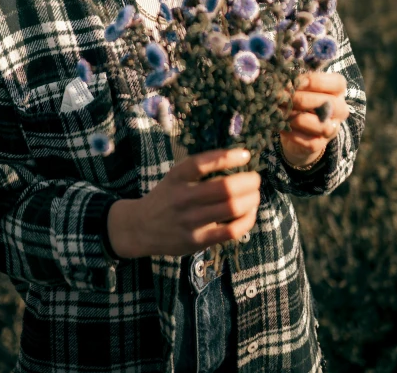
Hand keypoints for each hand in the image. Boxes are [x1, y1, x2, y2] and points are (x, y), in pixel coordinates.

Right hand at [107, 148, 260, 257]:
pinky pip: (230, 231)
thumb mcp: (175, 177)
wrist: (140, 228)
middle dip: (248, 182)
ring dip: (251, 199)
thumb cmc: (166, 197)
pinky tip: (250, 213)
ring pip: (231, 209)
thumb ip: (199, 169)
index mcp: (176, 178)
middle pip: (224, 188)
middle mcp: (182, 198)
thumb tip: (238, 159)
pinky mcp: (197, 240)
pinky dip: (246, 220)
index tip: (245, 155)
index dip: (226, 157)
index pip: (201, 163)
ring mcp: (190, 221)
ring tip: (255, 195)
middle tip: (256, 178)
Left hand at [279, 72, 349, 167]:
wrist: (299, 128)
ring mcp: (332, 128)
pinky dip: (292, 134)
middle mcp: (340, 109)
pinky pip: (309, 142)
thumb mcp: (301, 85)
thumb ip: (297, 79)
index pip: (337, 83)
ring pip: (320, 124)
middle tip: (280, 96)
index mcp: (338, 90)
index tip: (295, 80)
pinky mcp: (320, 144)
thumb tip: (280, 75)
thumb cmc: (300, 98)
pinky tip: (279, 125)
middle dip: (300, 99)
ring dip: (295, 117)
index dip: (316, 81)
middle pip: (327, 103)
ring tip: (278, 110)